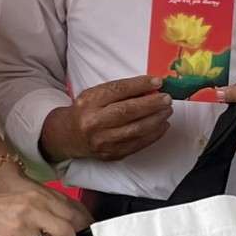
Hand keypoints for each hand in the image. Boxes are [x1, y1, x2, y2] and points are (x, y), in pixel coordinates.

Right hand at [41, 76, 172, 162]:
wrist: (67, 136)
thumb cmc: (86, 111)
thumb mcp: (95, 94)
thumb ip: (119, 91)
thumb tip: (150, 87)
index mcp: (90, 102)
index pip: (118, 90)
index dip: (140, 85)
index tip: (157, 82)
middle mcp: (95, 122)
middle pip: (128, 111)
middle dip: (152, 104)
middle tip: (167, 99)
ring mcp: (103, 140)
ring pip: (135, 130)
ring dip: (156, 119)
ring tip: (167, 111)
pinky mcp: (112, 154)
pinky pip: (137, 144)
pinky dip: (153, 135)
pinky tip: (162, 126)